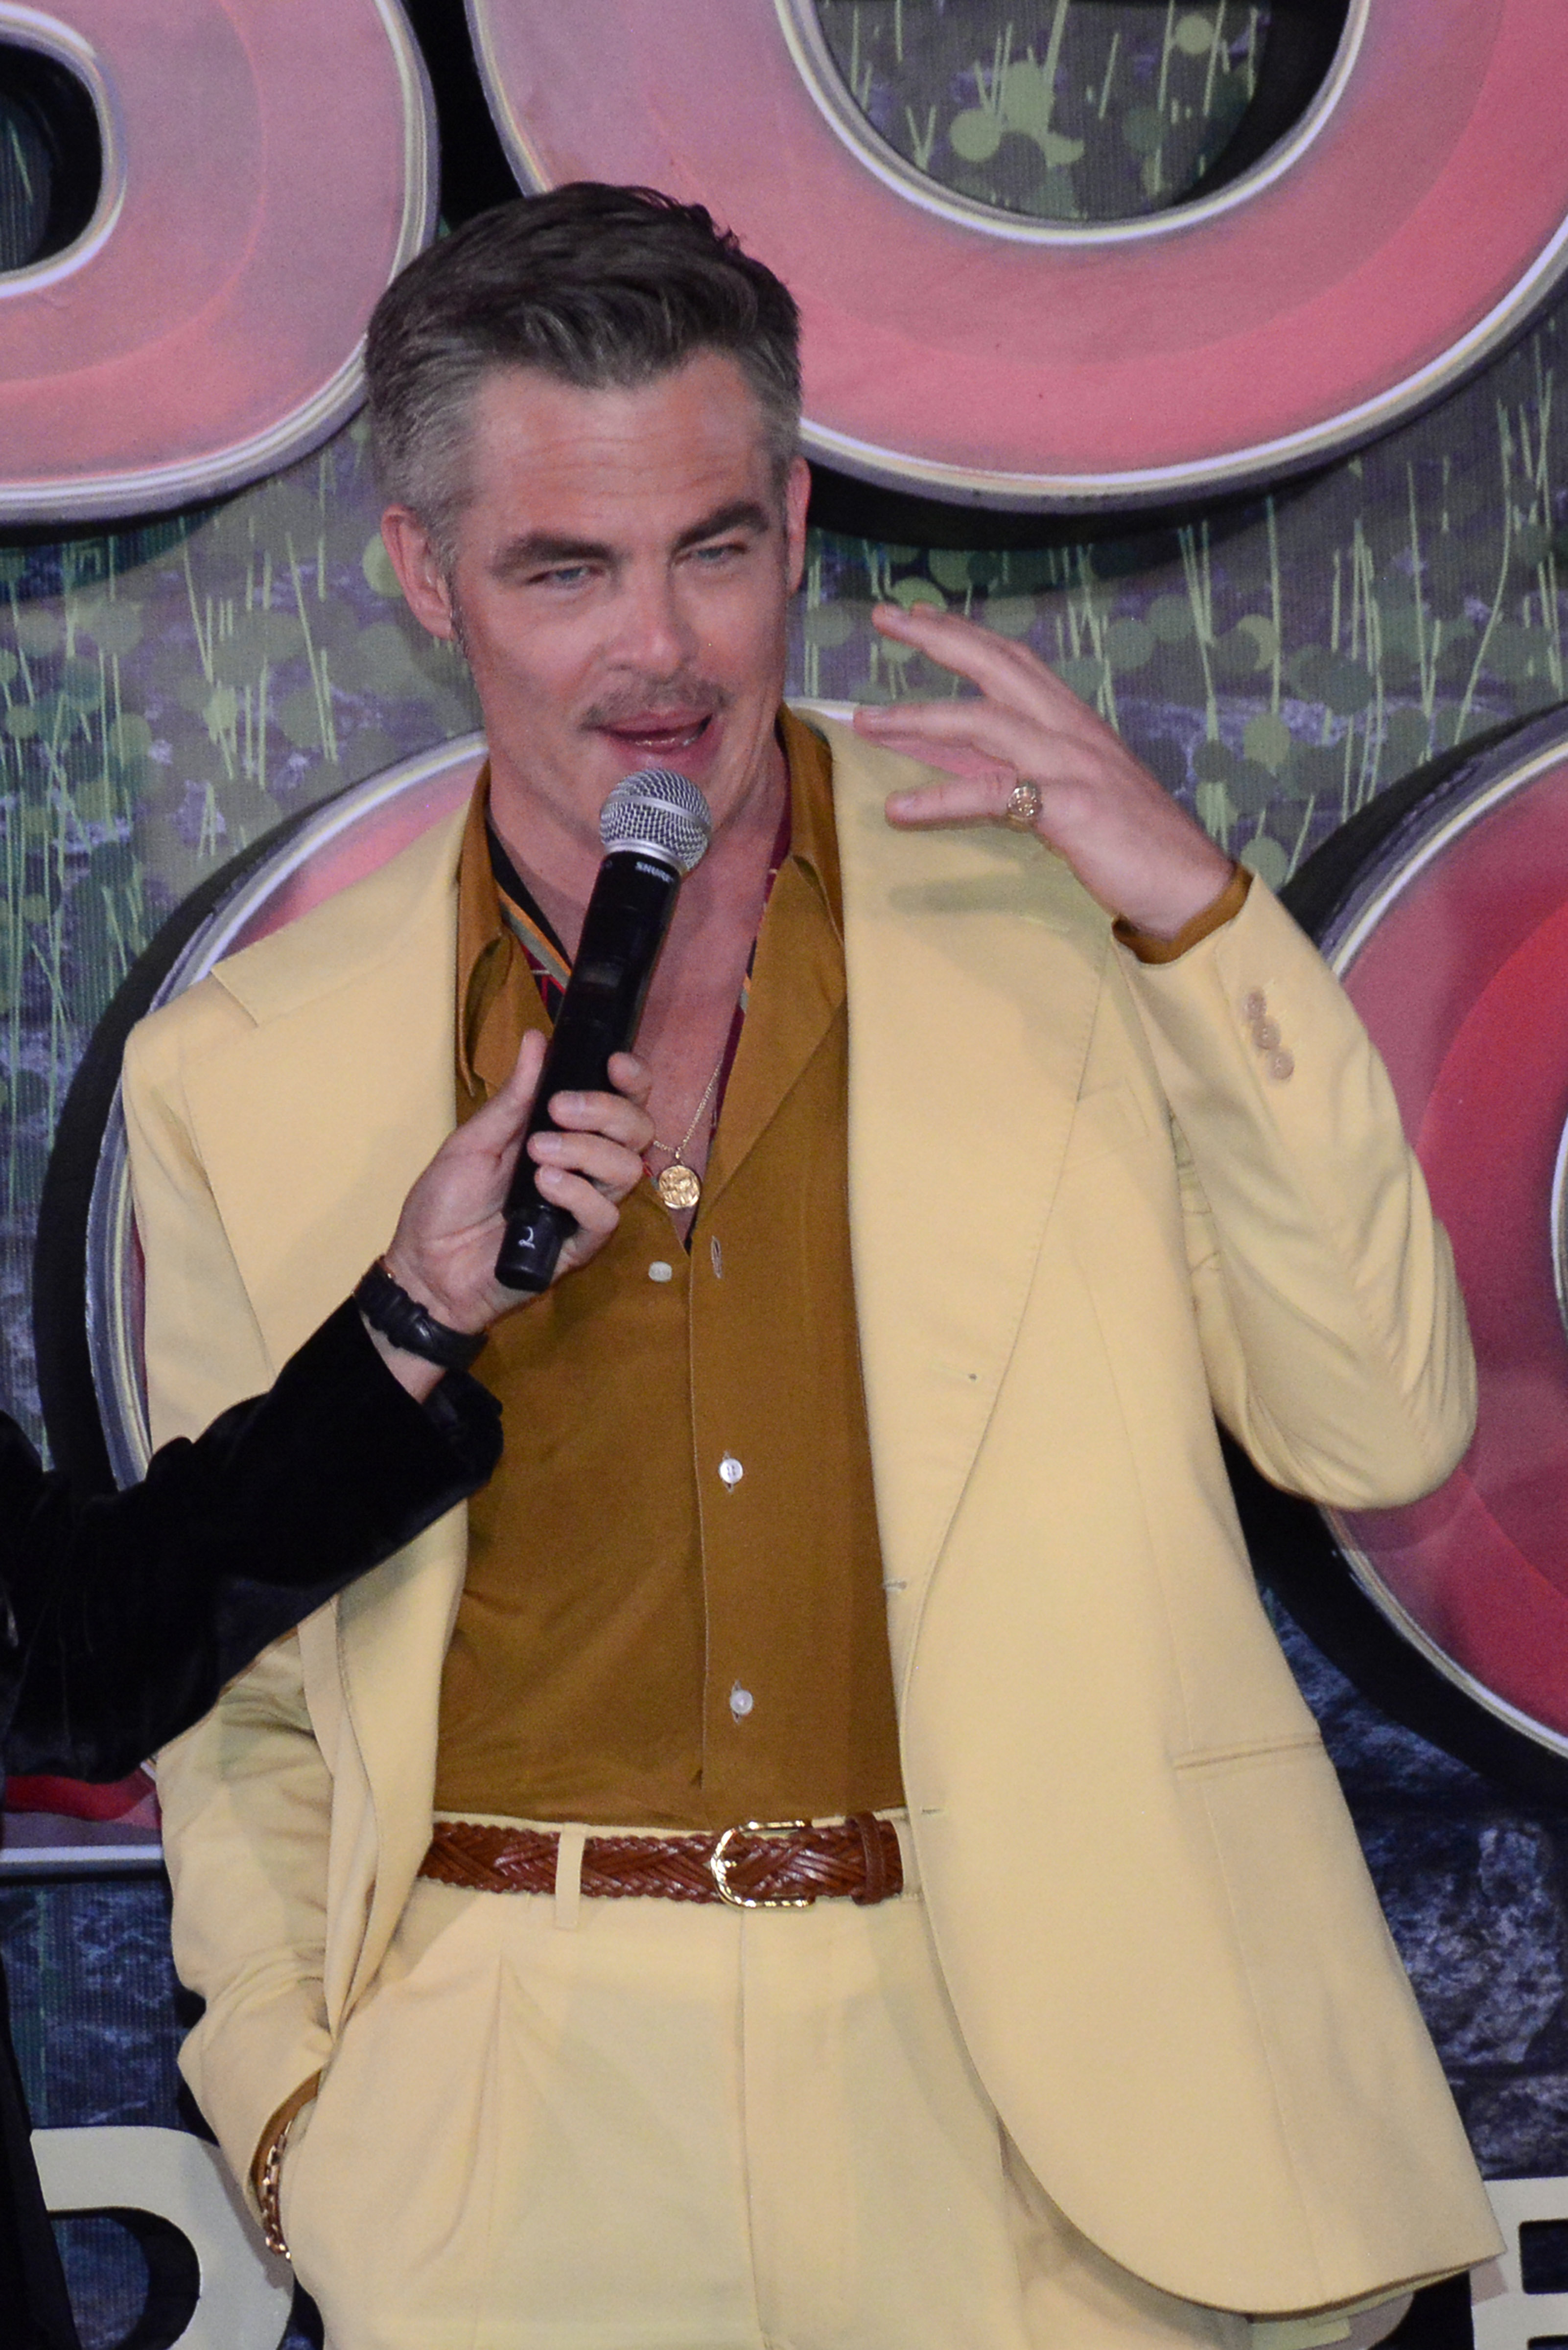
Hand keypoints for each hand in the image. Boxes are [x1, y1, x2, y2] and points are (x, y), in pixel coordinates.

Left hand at [372, 1033, 653, 1396]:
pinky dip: (578, 1194)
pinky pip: (604, 1215)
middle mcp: (584, 1167)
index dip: (630, 1079)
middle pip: (637, 1131)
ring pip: (626, 1169)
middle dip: (607, 1110)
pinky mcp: (578, 1246)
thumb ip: (513, 1098)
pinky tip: (545, 1184)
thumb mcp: (474, 1141)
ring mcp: (583, 1207)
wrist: (423, 1268)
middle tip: (559, 1108)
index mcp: (563, 1134)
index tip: (612, 1062)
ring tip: (538, 1153)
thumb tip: (538, 1040)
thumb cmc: (445, 1204)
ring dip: (586, 1150)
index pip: (621, 1101)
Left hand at [853, 603, 1233, 937]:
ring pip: (985, 722)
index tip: (918, 614)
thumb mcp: (1068, 791)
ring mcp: (1072, 765)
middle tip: (884, 618)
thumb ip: (1016, 767)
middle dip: (939, 638)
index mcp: (1073, 722)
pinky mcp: (1070, 808)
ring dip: (920, 717)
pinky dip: (941, 799)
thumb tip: (956, 758)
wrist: (1186, 882)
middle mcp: (1071, 730)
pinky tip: (899, 807)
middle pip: (997, 666)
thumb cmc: (1128, 840)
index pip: (1013, 660)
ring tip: (866, 720)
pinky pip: (993, 796)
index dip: (965, 633)